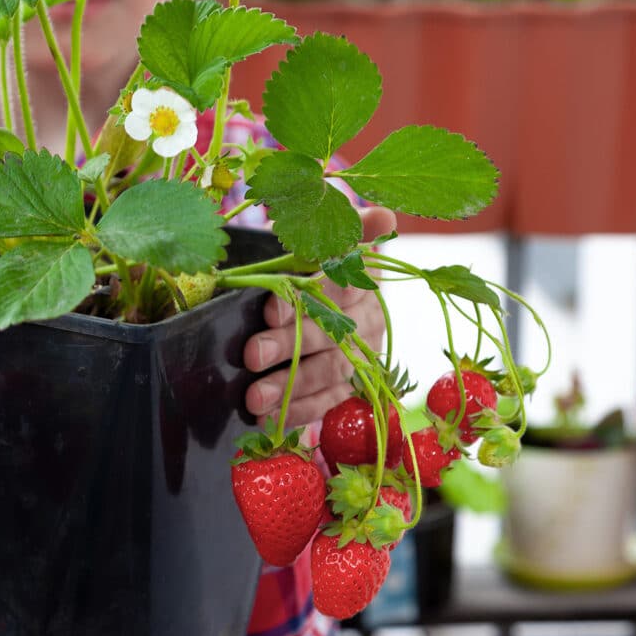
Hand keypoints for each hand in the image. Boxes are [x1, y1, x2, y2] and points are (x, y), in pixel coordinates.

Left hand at [243, 207, 397, 427]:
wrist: (319, 291)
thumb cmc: (306, 259)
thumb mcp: (312, 238)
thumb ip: (336, 229)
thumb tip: (384, 217)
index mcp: (361, 276)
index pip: (338, 285)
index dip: (305, 297)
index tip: (269, 307)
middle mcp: (366, 316)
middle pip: (331, 333)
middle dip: (289, 345)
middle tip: (251, 354)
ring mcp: (361, 353)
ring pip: (330, 371)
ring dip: (291, 387)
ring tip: (253, 398)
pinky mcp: (349, 383)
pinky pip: (328, 401)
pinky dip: (298, 411)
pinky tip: (267, 418)